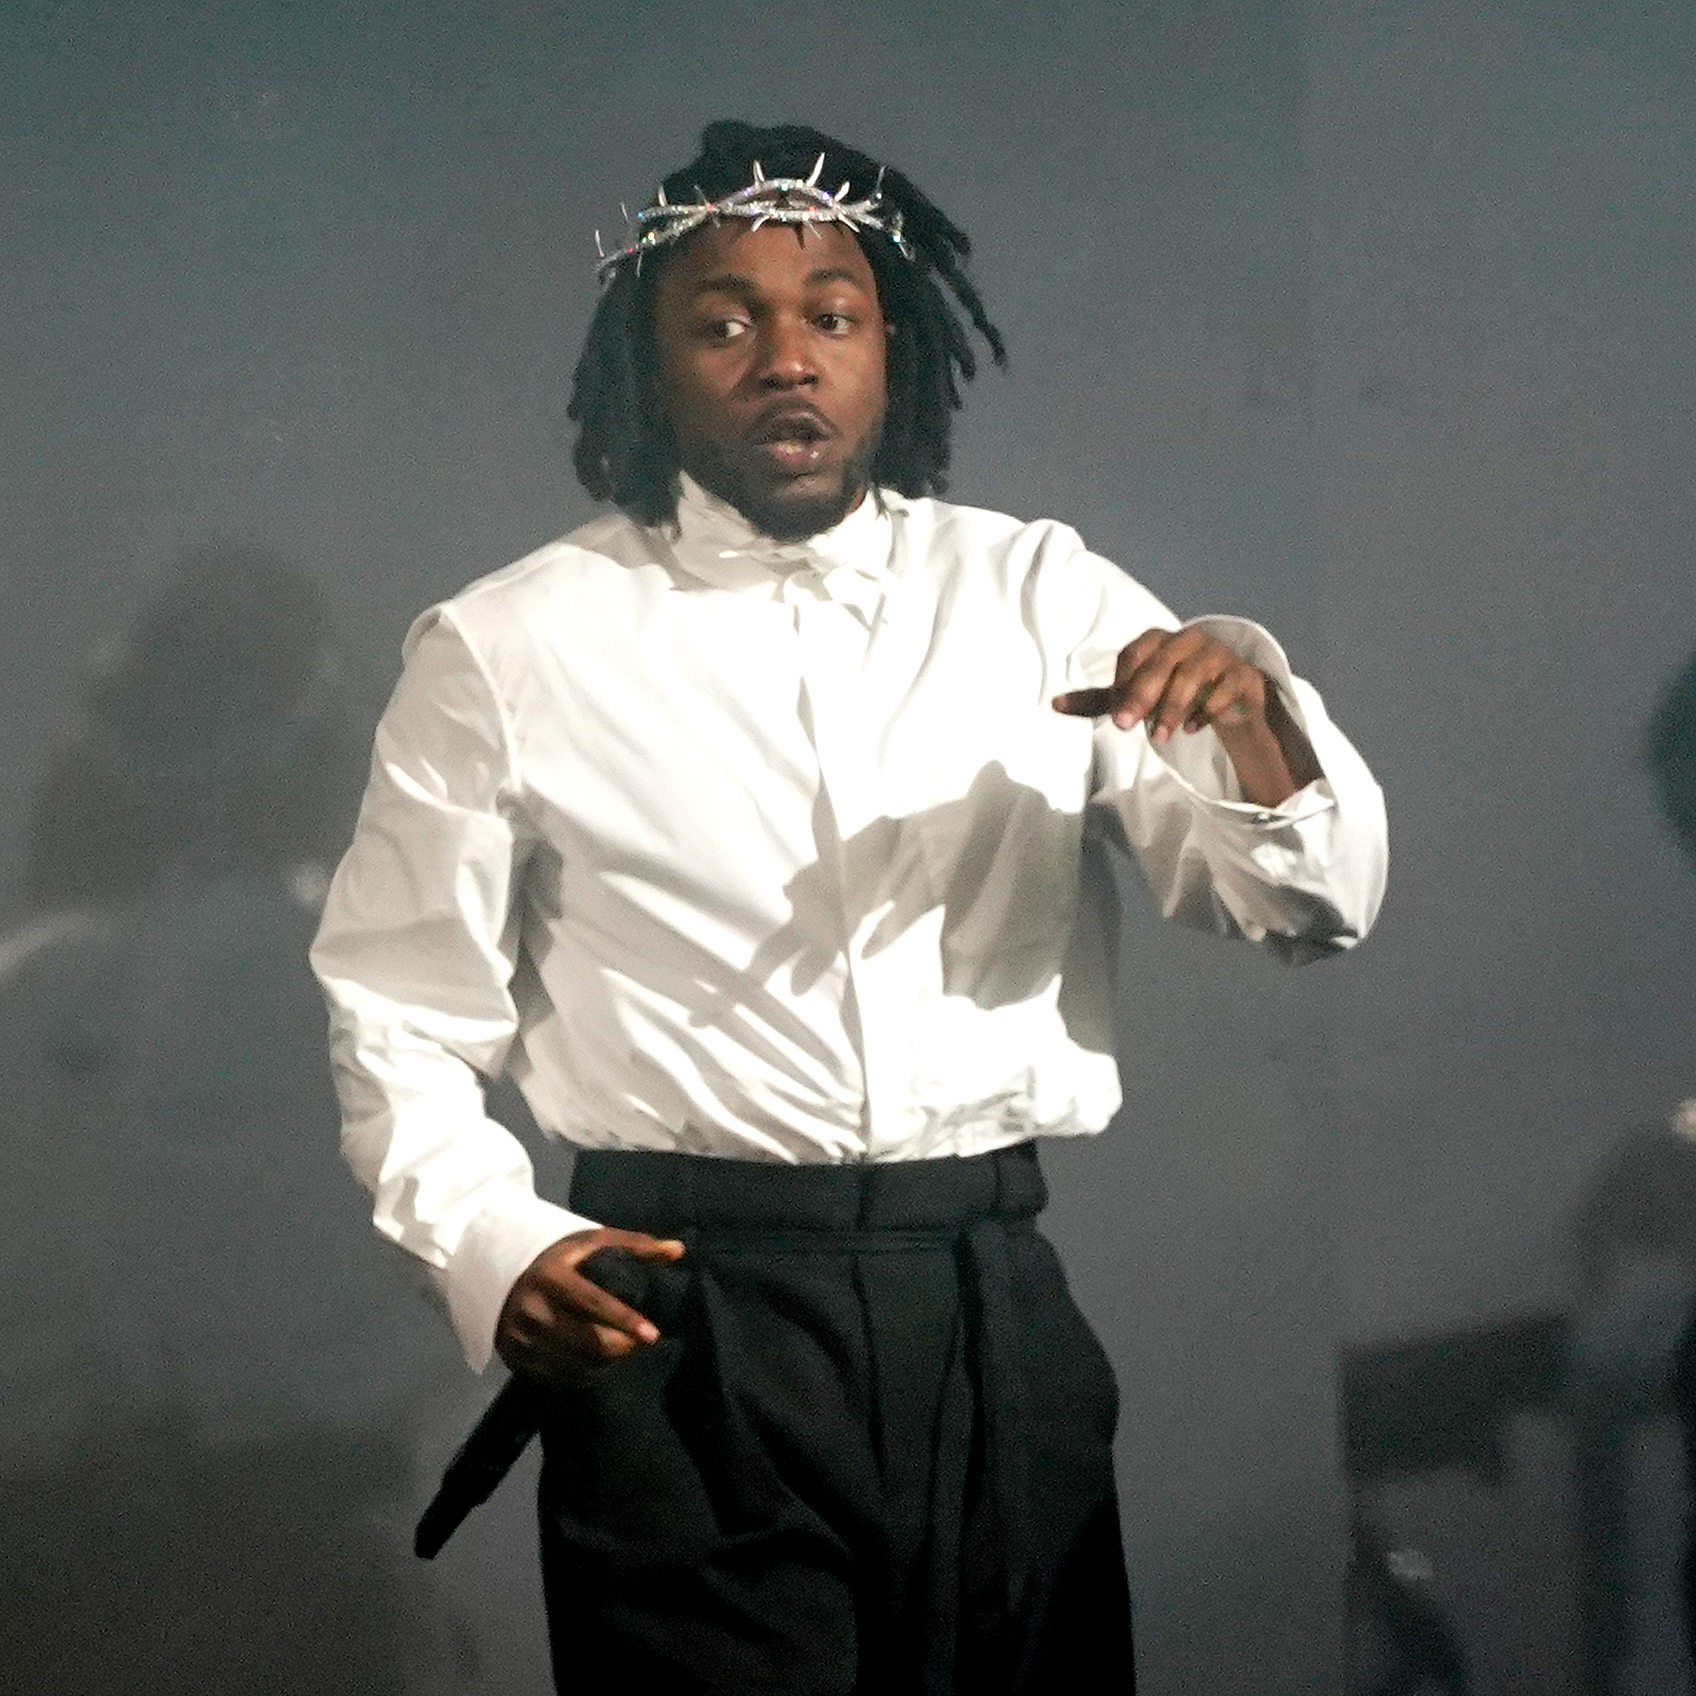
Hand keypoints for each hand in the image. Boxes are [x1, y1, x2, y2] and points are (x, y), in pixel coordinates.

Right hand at [495, 1228, 685, 1386]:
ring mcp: (521, 1338)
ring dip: (606, 1364)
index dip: (625, 1320)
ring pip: (574, 1365)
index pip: (593, 1303)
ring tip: (622, 1352)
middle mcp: (533, 1310)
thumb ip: (634, 1245)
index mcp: (551, 1277)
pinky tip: (598, 1364)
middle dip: (620, 1348)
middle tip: (639, 1343)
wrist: (493, 1269)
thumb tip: (677, 1250)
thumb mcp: (589, 1242)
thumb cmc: (555, 1255)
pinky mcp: (514, 1358)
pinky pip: (558, 1378)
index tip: (652, 1334)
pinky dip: (584, 1375)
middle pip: (586, 1342)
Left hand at [1052, 626, 1319, 805]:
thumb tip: (1054, 704)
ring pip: (1193, 675)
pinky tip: (1192, 729)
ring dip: (1172, 708)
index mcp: (1158, 640)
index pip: (1135, 653)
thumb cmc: (1173, 691)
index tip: (1117, 714)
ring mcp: (1218, 654)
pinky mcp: (1242, 673)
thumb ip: (1100, 700)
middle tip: (1126, 728)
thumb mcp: (1135, 697)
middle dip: (1142, 696)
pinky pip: (1224, 688)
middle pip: (1162, 663)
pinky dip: (1205, 710)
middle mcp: (1188, 640)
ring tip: (1159, 738)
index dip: (1124, 681)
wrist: (1228, 700)